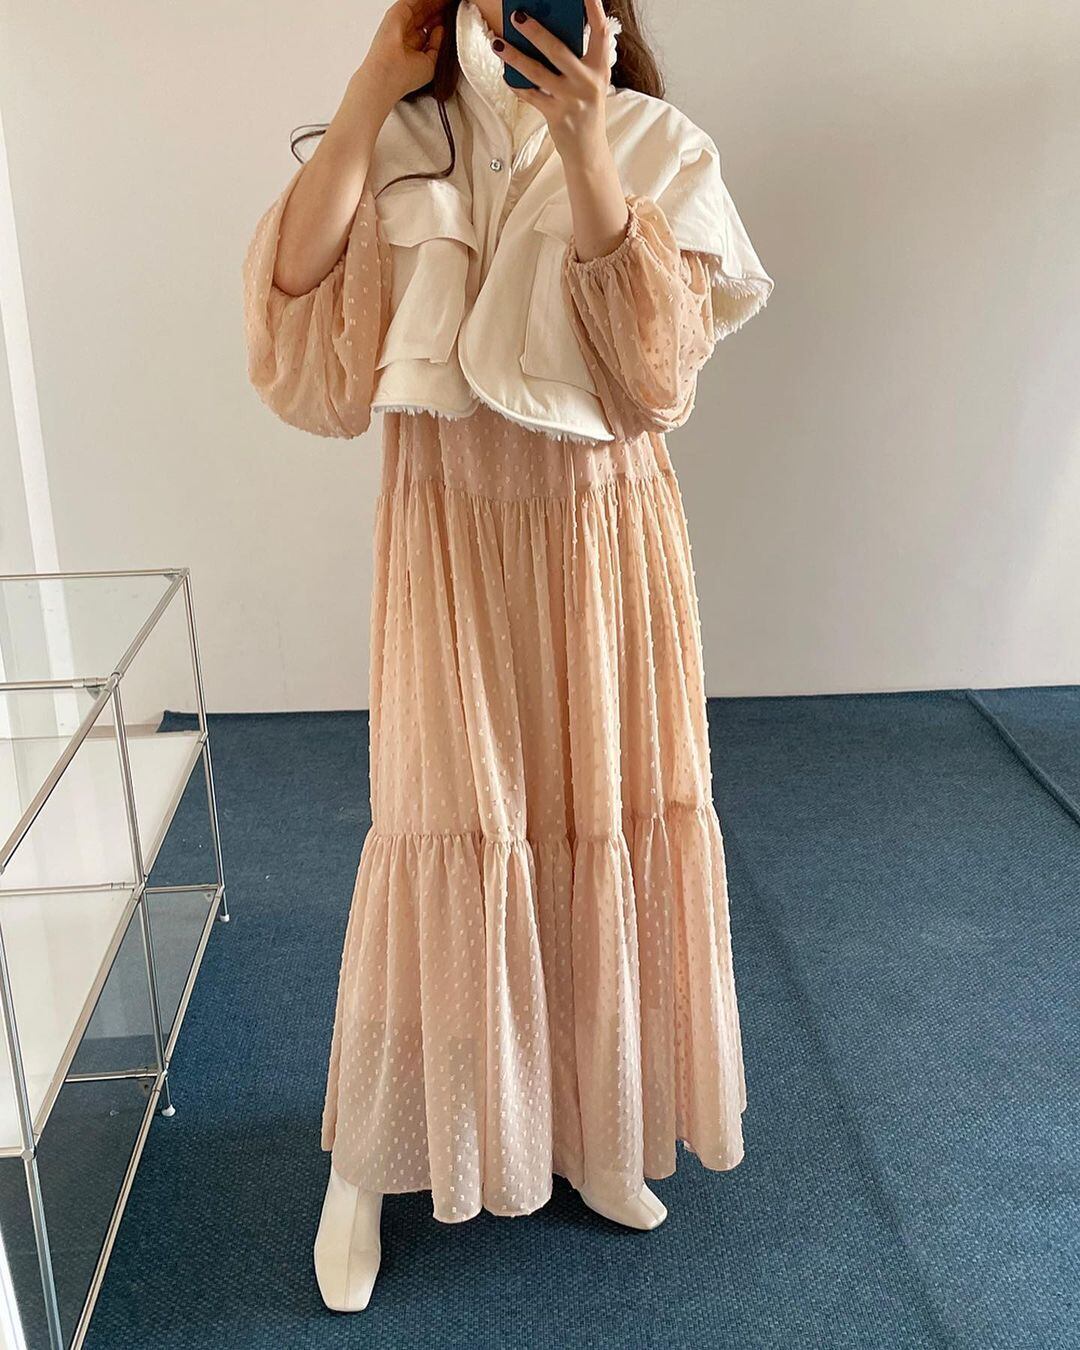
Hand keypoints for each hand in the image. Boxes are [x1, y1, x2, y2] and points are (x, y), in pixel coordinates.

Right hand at [357, 0, 446, 110]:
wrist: (390, 73)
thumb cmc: (405, 76)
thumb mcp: (430, 63)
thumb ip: (436, 46)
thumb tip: (441, 30)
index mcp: (412, 46)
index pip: (428, 28)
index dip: (439, 21)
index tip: (452, 15)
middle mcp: (405, 33)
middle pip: (424, 15)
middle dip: (437, 8)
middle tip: (450, 3)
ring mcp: (400, 22)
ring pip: (419, 6)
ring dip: (433, 2)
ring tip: (447, 0)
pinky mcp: (396, 13)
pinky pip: (413, 0)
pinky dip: (425, 0)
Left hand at [495, 0, 611, 161]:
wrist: (588, 150)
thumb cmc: (585, 108)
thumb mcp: (589, 81)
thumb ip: (576, 59)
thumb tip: (547, 32)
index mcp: (600, 68)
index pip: (600, 33)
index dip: (593, 9)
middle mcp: (587, 81)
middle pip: (558, 50)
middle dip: (536, 31)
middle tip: (518, 15)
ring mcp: (571, 99)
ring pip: (537, 72)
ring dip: (514, 56)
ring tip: (498, 43)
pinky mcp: (556, 114)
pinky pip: (530, 95)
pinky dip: (516, 84)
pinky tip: (505, 73)